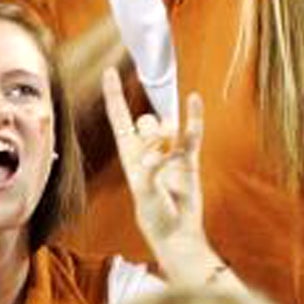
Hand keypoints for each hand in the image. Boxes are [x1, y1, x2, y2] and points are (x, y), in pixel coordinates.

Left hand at [104, 67, 211, 275]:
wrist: (177, 232)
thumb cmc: (154, 217)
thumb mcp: (144, 192)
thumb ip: (150, 168)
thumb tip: (162, 149)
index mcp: (129, 156)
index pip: (119, 118)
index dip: (114, 95)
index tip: (110, 71)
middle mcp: (148, 149)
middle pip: (146, 121)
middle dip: (149, 133)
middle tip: (155, 158)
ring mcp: (170, 151)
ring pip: (166, 125)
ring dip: (166, 135)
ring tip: (169, 158)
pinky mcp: (189, 157)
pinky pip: (191, 132)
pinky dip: (193, 116)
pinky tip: (193, 99)